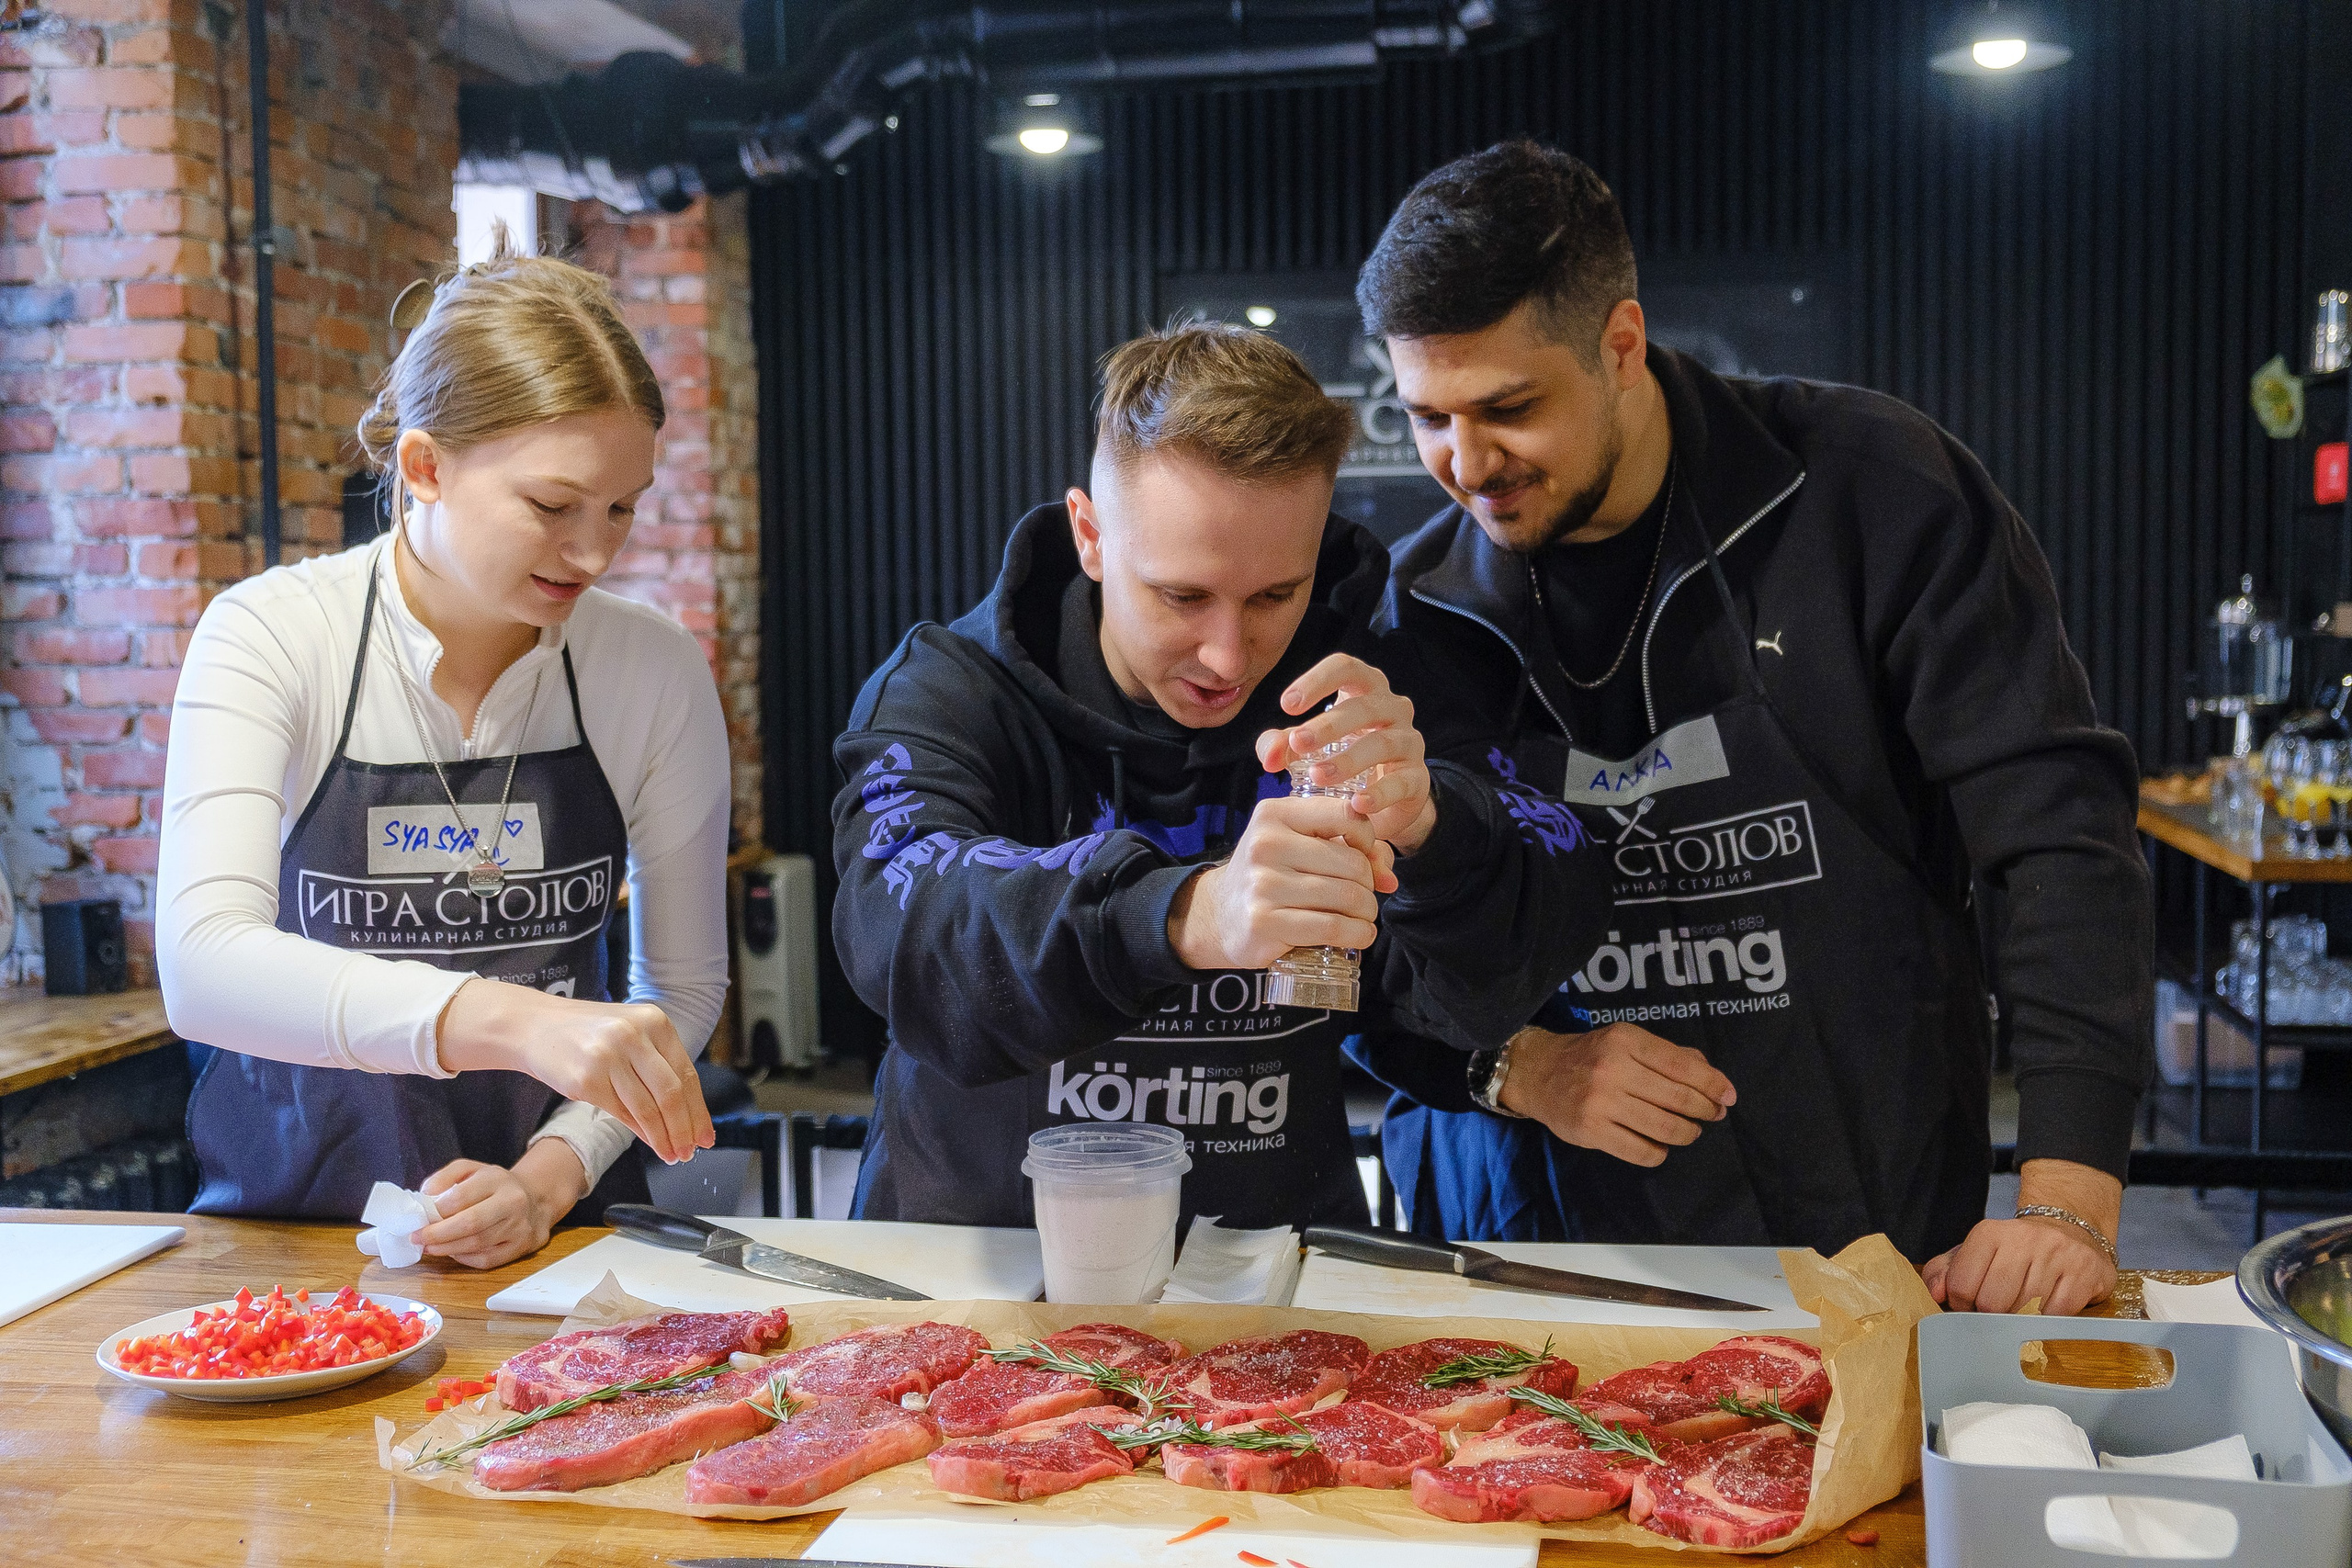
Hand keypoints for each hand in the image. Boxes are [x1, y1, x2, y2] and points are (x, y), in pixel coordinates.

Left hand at [412, 1142, 584, 1268]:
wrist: (537, 1199)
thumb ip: (445, 1177)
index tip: (420, 1218)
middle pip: (470, 1223)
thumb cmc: (495, 1186)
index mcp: (497, 1179)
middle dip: (438, 1234)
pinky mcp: (521, 1247)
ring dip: (447, 1248)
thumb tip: (425, 1196)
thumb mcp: (471, 1169)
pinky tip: (453, 1252)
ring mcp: (519, 1226)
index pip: (462, 1195)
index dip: (436, 1210)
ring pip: (477, 1244)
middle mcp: (512, 1202)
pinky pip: (487, 1260)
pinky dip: (464, 1259)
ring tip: (429, 1247)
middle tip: (418, 1238)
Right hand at [438, 981, 715, 1163]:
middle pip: (672, 1093)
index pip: (687, 1074)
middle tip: (690, 1152)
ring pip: (648, 1108)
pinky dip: (640, 1133)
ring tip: (672, 1154)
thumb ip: (658, 1065)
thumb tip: (688, 1114)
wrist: (535, 1026)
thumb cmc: (588, 1034)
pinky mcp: (587, 1080)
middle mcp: (634, 1036)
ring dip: (663, 1137)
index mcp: (654, 1021)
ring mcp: (609, 1057)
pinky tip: (650, 1143)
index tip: (707, 1136)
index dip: (699, 1110)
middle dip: (685, 1129)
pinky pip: (622, 1113)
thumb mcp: (630, 1034)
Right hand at [1167, 795, 1393, 969]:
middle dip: (1369, 885)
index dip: (1368, 838)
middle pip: (1352, 863)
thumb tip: (1389, 876)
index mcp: (1275, 814)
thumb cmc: (1271, 876)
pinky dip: (1357, 934)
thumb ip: (1348, 847)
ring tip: (1362, 917)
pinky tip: (1359, 935)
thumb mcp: (1299, 847)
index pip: (1346, 814)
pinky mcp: (1265, 921)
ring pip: (1346, 897)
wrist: (1219, 915)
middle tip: (1363, 897)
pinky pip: (1332, 928)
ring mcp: (1263, 884)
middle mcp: (1266, 844)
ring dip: (1367, 912)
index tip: (1365, 857)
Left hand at [1259, 653, 1438, 854]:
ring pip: (1383, 743)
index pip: (1345, 668)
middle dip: (1328, 725)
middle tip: (1299, 743)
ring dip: (1348, 760)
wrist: (1383, 802)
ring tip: (1318, 776)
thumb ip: (1282, 745)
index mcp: (1364, 690)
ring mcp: (1409, 742)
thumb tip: (1269, 758)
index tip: (1287, 705)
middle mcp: (1392, 708)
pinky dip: (1380, 793)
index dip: (1317, 680)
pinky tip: (1357, 803)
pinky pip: (1402, 781)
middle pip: (1364, 707)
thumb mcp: (1307, 748)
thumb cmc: (1342, 758)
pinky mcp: (1418, 777)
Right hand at [1497, 1023, 1736, 1166]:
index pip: (1682, 1066)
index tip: (1728, 1097)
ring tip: (1688, 1131)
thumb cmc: (1590, 1056)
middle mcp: (1613, 1069)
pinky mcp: (1590, 1131)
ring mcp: (1600, 1102)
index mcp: (1625, 1041)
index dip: (1712, 1084)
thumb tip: (1712, 1078)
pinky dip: (1659, 1152)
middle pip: (1677, 1098)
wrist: (1537, 1072)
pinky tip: (1658, 1145)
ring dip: (1686, 1133)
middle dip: (1704, 1110)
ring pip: (1664, 1127)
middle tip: (1712, 1115)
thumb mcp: (1626, 1042)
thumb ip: (1668, 1055)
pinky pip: (1641, 1151)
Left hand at [1923, 1158, 2120, 1314]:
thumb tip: (1935, 1294)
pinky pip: (2057, 1315)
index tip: (1970, 1307)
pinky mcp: (2085, 1272)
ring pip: (2025, 1311)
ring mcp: (2056, 1254)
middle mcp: (2022, 1238)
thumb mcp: (1973, 1253)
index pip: (1961, 1285)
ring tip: (2021, 1310)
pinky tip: (2046, 1311)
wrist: (2071, 1232)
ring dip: (2020, 1320)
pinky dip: (2048, 1322)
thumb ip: (1944, 1271)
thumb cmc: (2014, 1252)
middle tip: (1997, 1314)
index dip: (1961, 1306)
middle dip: (1991, 1317)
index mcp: (1988, 1232)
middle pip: (1992, 1302)